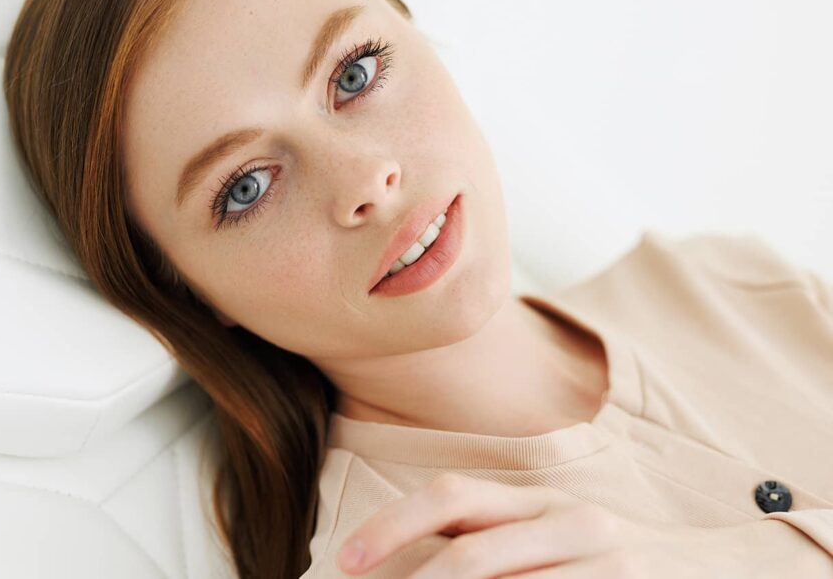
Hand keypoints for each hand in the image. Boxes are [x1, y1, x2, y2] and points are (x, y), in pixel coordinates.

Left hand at [334, 473, 803, 577]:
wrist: (715, 565)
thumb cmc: (603, 553)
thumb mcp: (544, 531)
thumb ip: (486, 540)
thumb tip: (405, 561)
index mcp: (534, 498)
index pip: (452, 497)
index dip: (394, 525)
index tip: (347, 560)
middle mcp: (567, 521)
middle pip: (475, 554)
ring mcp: (602, 562)